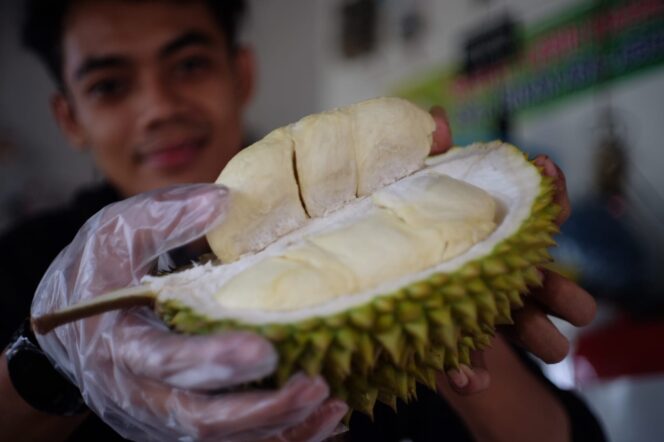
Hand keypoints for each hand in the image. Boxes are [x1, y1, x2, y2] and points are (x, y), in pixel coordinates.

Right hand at [31, 184, 346, 441]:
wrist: (68, 329)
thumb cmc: (96, 275)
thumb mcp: (116, 233)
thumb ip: (165, 217)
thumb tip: (224, 202)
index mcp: (121, 344)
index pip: (166, 362)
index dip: (214, 361)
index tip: (266, 349)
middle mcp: (139, 393)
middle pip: (200, 418)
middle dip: (261, 409)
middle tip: (314, 385)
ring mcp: (160, 416)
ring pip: (221, 439)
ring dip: (279, 428)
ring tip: (330, 405)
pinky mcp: (180, 423)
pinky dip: (279, 436)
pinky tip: (322, 421)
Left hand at [428, 109, 595, 393]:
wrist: (386, 288)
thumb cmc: (409, 231)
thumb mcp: (411, 193)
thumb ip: (428, 159)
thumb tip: (435, 116)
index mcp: (501, 233)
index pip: (542, 212)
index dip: (552, 194)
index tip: (546, 171)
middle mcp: (507, 272)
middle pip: (551, 281)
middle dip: (561, 290)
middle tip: (559, 294)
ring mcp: (493, 312)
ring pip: (536, 330)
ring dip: (539, 336)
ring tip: (539, 342)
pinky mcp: (467, 346)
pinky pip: (479, 366)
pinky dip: (475, 374)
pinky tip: (469, 380)